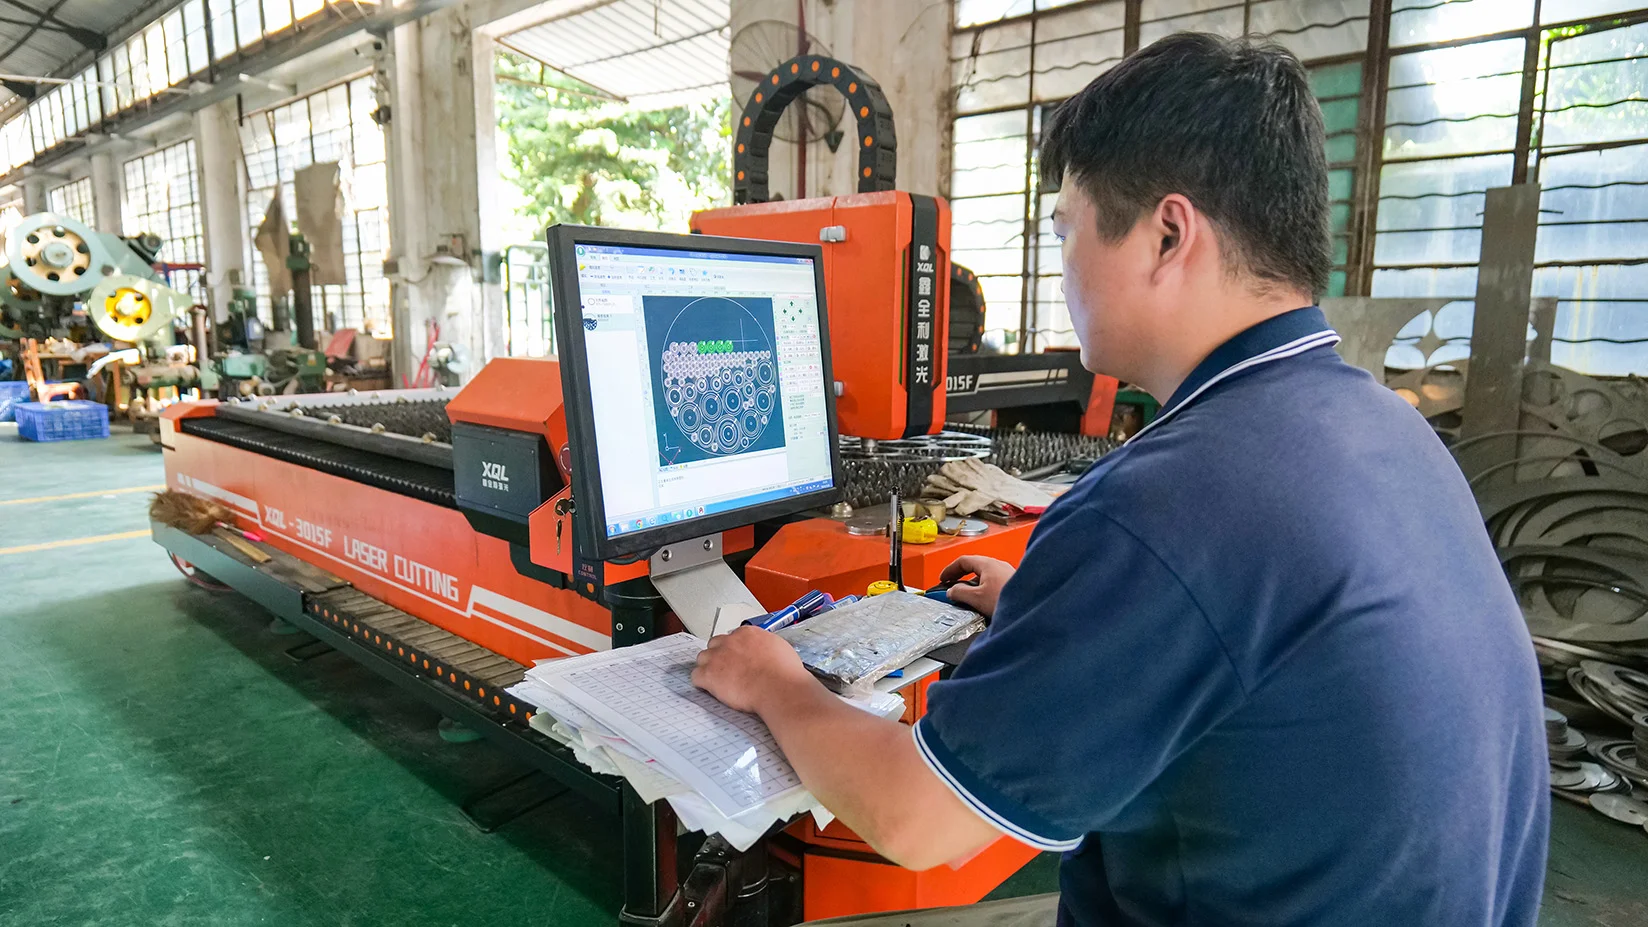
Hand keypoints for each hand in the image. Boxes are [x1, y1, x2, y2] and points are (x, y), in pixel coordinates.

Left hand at [692, 626, 816, 713]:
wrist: (778, 688)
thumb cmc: (784, 673)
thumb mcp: (780, 649)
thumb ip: (766, 646)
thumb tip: (765, 651)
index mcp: (747, 633)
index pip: (732, 637)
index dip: (733, 650)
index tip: (737, 658)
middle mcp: (730, 641)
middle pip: (714, 644)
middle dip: (718, 656)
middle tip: (726, 670)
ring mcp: (717, 657)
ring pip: (702, 658)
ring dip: (708, 668)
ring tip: (718, 681)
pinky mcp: (709, 675)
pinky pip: (696, 676)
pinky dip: (701, 683)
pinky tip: (710, 689)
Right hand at [939, 555, 1014, 616]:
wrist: (1030, 610)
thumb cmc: (1007, 600)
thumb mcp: (976, 598)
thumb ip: (960, 593)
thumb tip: (952, 591)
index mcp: (988, 564)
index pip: (963, 560)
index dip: (950, 569)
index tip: (943, 578)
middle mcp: (999, 565)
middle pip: (974, 567)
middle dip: (960, 577)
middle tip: (952, 587)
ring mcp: (1008, 574)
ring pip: (984, 576)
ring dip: (972, 585)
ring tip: (966, 598)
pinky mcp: (1014, 584)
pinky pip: (994, 583)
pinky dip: (984, 590)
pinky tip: (983, 602)